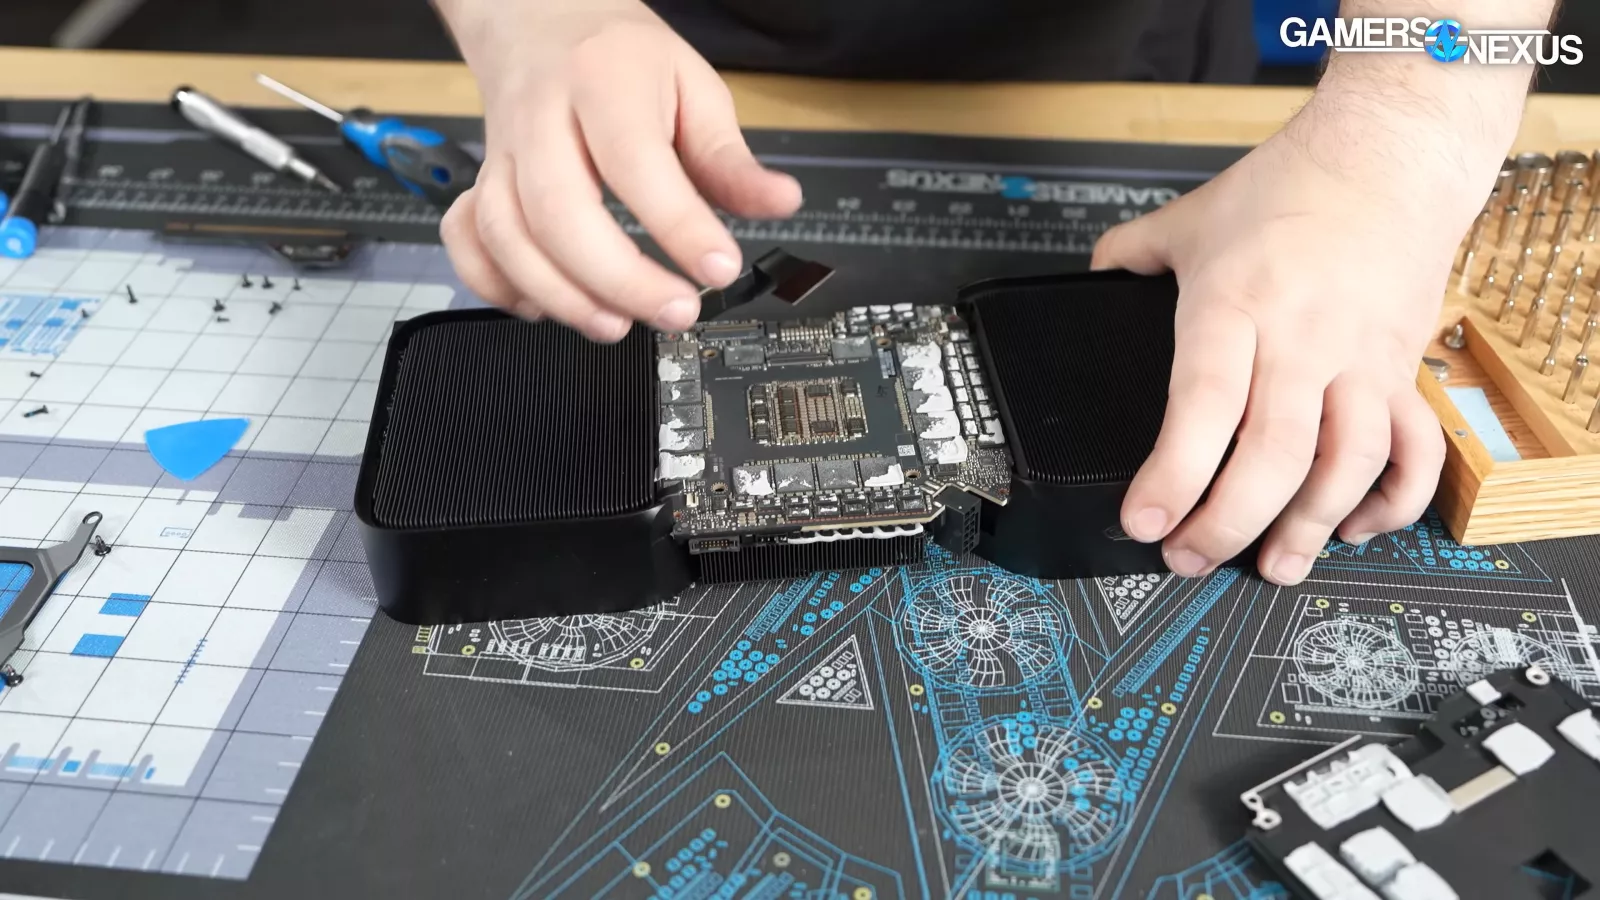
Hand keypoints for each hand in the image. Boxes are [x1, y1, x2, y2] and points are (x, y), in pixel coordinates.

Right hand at [433, 0, 801, 340]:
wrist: (542, 22)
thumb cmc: (621, 60)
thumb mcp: (693, 87)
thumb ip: (731, 156)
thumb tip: (779, 203)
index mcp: (603, 81)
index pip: (637, 163)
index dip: (680, 227)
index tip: (720, 268)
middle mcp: (542, 118)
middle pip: (559, 211)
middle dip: (619, 279)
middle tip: (675, 311)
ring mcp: (502, 154)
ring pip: (507, 235)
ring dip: (561, 296)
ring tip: (617, 324)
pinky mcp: (479, 184)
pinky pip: (467, 241)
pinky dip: (496, 285)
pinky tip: (543, 307)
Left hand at [1090, 99, 1463, 585]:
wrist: (1388, 156)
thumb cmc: (1285, 187)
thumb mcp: (1188, 219)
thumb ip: (1128, 258)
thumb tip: (1086, 285)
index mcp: (1235, 304)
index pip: (1203, 403)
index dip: (1175, 473)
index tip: (1145, 521)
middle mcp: (1302, 339)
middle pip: (1274, 453)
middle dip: (1229, 522)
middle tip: (1189, 560)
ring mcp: (1359, 358)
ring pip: (1347, 461)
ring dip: (1310, 526)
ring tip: (1274, 568)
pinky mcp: (1401, 369)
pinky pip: (1413, 448)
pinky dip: (1392, 498)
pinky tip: (1353, 526)